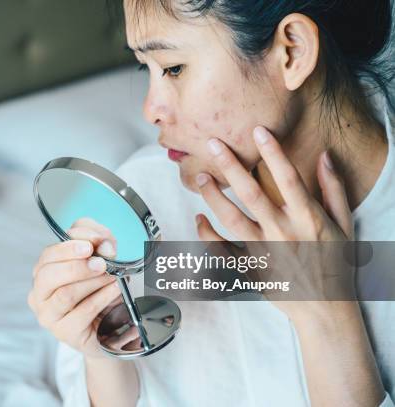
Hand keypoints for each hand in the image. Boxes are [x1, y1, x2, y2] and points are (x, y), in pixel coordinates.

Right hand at [27, 217, 121, 358]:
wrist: (108, 324)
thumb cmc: (97, 288)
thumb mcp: (98, 257)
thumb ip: (97, 241)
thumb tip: (103, 243)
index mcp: (43, 272)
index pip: (48, 256)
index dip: (68, 248)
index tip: (90, 246)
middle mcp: (39, 294)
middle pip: (48, 276)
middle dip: (77, 267)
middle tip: (101, 263)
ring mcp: (49, 316)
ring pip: (65, 294)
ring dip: (93, 282)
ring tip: (112, 276)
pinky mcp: (66, 332)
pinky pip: (83, 311)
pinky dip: (102, 297)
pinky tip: (114, 290)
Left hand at [194, 126, 355, 319]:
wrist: (325, 308)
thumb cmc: (335, 262)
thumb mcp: (343, 225)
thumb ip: (333, 189)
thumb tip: (324, 156)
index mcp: (307, 219)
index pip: (289, 178)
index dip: (273, 152)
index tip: (258, 130)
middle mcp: (283, 233)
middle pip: (252, 194)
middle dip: (231, 166)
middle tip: (212, 144)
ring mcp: (263, 252)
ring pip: (231, 219)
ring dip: (213, 197)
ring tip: (200, 177)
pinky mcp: (249, 269)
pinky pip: (221, 251)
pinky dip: (207, 235)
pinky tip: (199, 219)